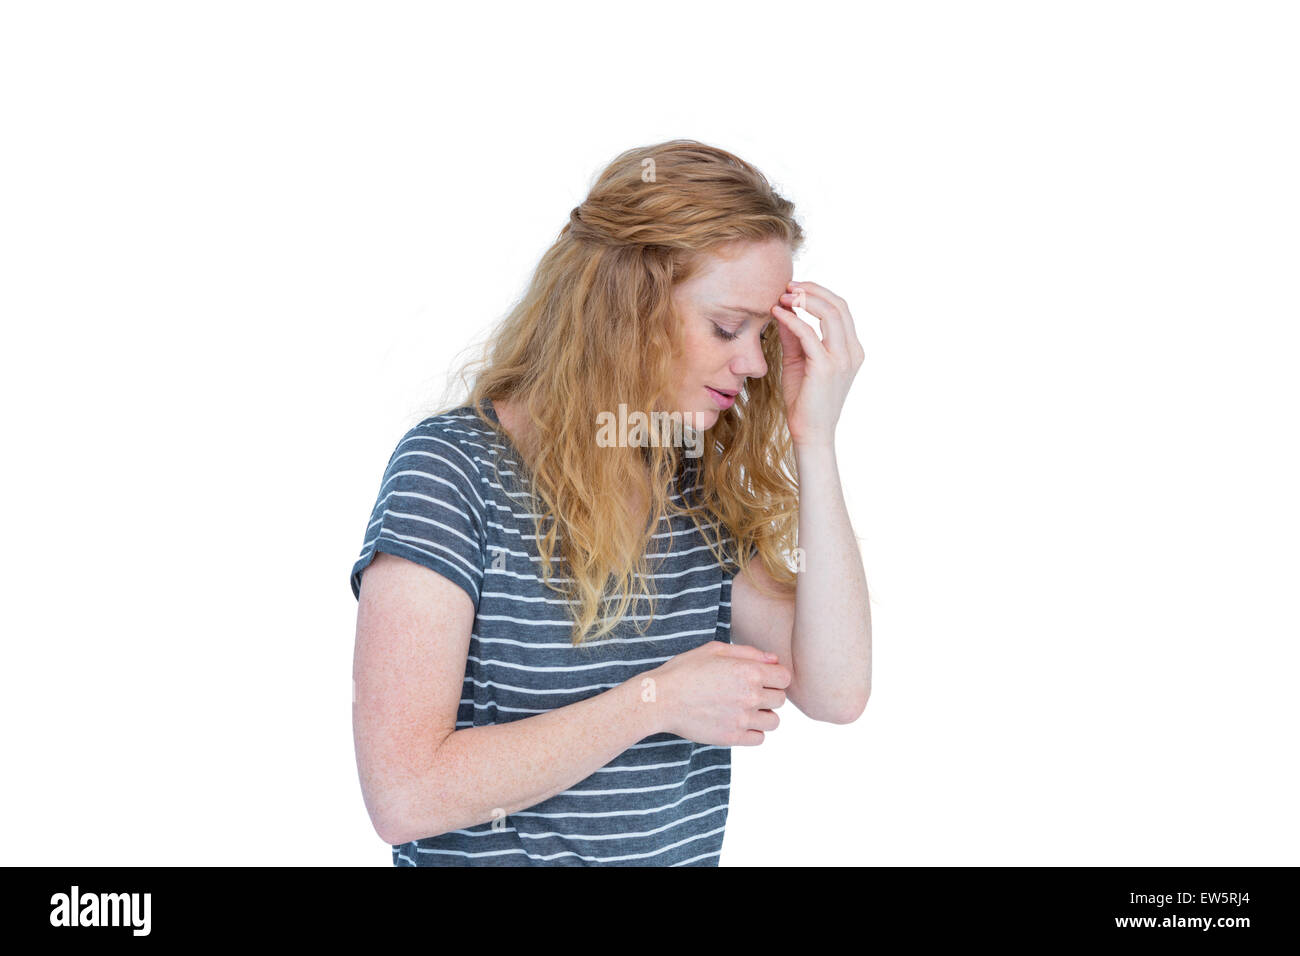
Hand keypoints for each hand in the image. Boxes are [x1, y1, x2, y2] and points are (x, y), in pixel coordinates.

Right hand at [647, 641, 791, 745]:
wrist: (661, 699)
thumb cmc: (685, 670)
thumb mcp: (715, 650)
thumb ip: (748, 652)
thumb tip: (773, 660)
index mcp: (749, 672)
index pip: (785, 678)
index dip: (776, 677)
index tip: (764, 678)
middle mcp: (750, 696)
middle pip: (781, 699)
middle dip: (770, 694)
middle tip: (751, 693)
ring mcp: (742, 719)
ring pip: (774, 721)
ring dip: (764, 715)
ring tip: (746, 709)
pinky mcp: (732, 738)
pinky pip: (759, 739)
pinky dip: (753, 732)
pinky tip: (739, 722)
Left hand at [770, 280, 864, 447]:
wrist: (810, 433)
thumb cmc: (804, 400)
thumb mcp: (798, 361)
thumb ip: (794, 336)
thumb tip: (784, 309)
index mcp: (852, 350)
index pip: (841, 309)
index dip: (819, 293)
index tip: (795, 288)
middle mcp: (852, 352)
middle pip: (839, 305)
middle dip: (813, 290)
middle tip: (788, 285)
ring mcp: (842, 360)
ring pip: (830, 314)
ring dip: (805, 299)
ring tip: (783, 295)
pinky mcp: (826, 368)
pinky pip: (809, 334)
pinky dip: (792, 319)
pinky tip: (778, 314)